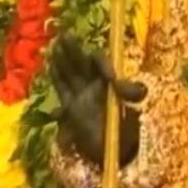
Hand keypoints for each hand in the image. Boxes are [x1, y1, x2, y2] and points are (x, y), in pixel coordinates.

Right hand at [49, 34, 146, 165]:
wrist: (117, 152)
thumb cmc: (128, 129)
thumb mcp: (135, 108)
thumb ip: (131, 92)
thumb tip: (118, 82)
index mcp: (110, 82)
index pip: (102, 65)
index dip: (102, 64)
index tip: (109, 78)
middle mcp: (95, 85)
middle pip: (82, 63)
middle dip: (74, 50)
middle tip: (65, 35)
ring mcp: (82, 95)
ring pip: (70, 73)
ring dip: (62, 59)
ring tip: (55, 44)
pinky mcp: (72, 109)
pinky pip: (63, 89)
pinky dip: (57, 77)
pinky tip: (51, 66)